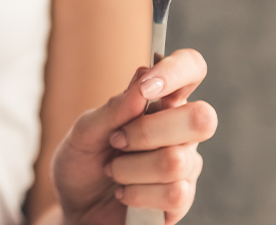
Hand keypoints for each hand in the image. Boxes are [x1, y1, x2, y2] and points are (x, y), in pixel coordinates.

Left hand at [51, 49, 216, 224]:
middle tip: (117, 141)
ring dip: (129, 169)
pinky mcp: (182, 200)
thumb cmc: (82, 162)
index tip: (147, 86)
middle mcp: (181, 130)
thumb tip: (143, 76)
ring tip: (113, 172)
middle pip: (201, 117)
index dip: (177, 70)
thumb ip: (113, 108)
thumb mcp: (84, 132)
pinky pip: (174, 193)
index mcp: (160, 101)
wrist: (74, 207)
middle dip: (148, 132)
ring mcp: (186, 166)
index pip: (191, 68)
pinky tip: (124, 194)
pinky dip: (136, 194)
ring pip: (176, 161)